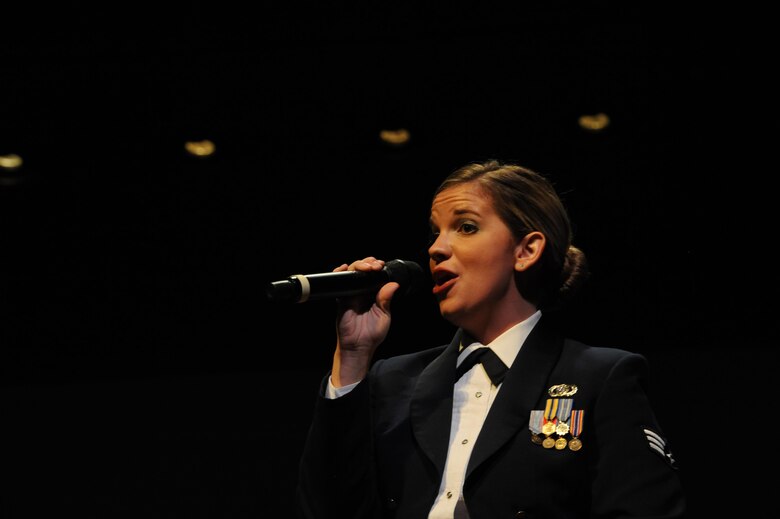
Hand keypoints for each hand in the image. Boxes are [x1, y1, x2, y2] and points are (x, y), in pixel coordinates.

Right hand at [331, 257, 399, 385]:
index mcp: (375, 294)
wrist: (358, 347)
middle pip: (363, 270)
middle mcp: (362, 292)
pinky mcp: (341, 298)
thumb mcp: (384, 316)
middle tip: (375, 266)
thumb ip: (386, 300)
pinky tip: (344, 268)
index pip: (375, 275)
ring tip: (366, 267)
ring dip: (358, 265)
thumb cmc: (372, 334)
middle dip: (368, 263)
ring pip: (352, 273)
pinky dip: (339, 273)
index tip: (381, 265)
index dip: (377, 267)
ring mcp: (351, 294)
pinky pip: (338, 283)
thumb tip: (393, 284)